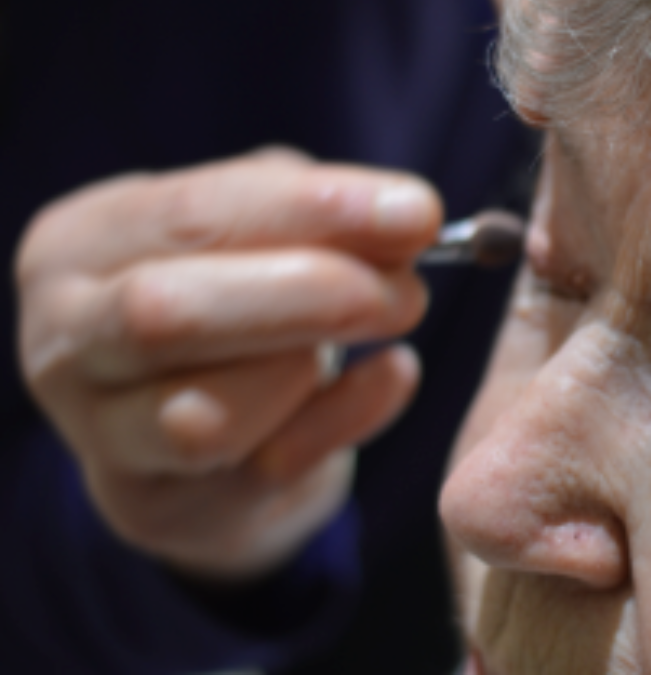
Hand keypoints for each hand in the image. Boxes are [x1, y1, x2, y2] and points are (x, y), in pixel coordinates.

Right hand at [17, 148, 439, 580]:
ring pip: (204, 417)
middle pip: (167, 316)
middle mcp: (67, 344)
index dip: (310, 211)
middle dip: (310, 295)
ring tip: (383, 328)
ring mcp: (103, 439)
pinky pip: (267, 469)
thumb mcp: (257, 233)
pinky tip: (392, 377)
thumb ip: (318, 213)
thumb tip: (405, 217)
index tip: (414, 212)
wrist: (197, 426)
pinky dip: (348, 418)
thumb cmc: (231, 296)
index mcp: (79, 247)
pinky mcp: (160, 508)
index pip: (190, 215)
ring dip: (312, 368)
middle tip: (409, 290)